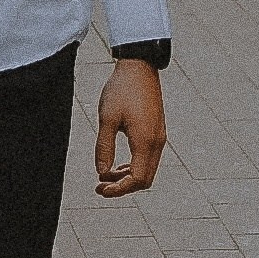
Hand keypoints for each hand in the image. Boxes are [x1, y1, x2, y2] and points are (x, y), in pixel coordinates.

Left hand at [95, 57, 165, 197]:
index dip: (119, 190)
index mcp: (145, 141)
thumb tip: (102, 172)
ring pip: (147, 171)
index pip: (136, 179)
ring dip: (127, 177)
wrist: (139, 67)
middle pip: (144, 180)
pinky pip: (148, 159)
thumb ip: (104, 148)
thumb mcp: (107, 119)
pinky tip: (116, 165)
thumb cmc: (121, 90)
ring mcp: (158, 137)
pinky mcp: (156, 132)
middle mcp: (156, 142)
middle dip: (123, 187)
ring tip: (104, 177)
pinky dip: (133, 167)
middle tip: (100, 187)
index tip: (101, 189)